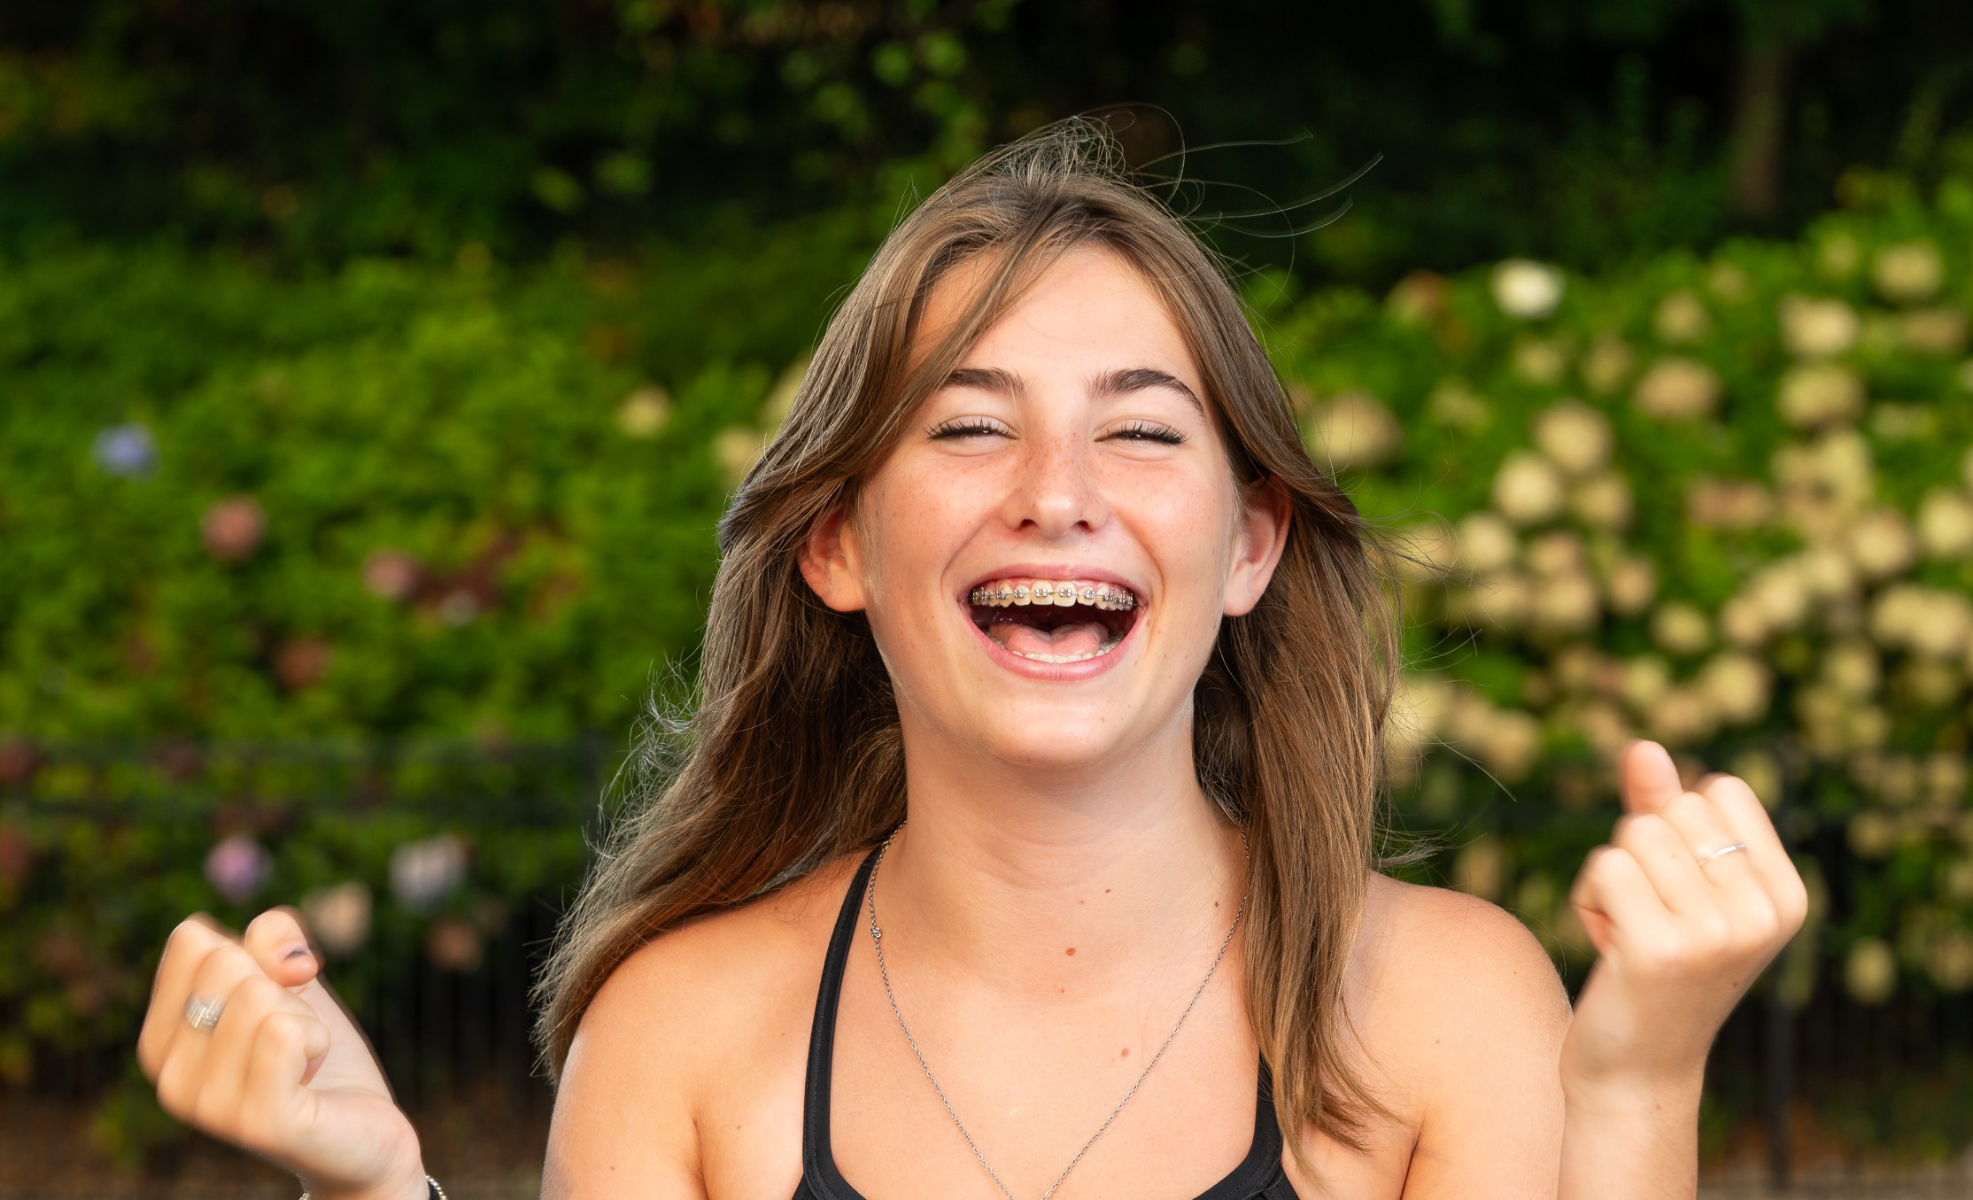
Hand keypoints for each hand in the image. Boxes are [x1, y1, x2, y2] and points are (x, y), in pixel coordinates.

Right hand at [136, 908, 427, 1199]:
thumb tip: (287, 961)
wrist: (362, 1131)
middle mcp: (169, 1076)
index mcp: (161, 1038)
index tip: (272, 997)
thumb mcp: (290, 980)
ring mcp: (207, 1105)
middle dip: (280, 987)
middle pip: (224, 962)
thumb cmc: (315, 1053)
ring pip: (259, 994)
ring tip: (302, 1062)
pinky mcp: (257, 1122)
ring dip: (305, 1018)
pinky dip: (317, 1040)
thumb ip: (271, 939)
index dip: (253, 953)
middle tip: (291, 1038)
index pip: (191, 940)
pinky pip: (285, 1033)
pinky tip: (311, 1076)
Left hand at [1560, 740, 1809, 1103]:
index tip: (1680, 890)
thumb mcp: (1675, 883)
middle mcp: (1763, 914)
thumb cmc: (1655, 966)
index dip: (1678, 824)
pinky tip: (1610, 949)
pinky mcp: (1660, 949)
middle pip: (1672, 808)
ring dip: (1610, 880)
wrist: (1637, 1068)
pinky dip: (1588, 900)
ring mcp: (1717, 934)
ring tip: (1630, 936)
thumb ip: (1661, 809)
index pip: (1719, 789)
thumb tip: (1642, 745)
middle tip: (1650, 920)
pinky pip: (1603, 866)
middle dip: (1640, 854)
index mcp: (1787, 894)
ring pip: (1632, 834)